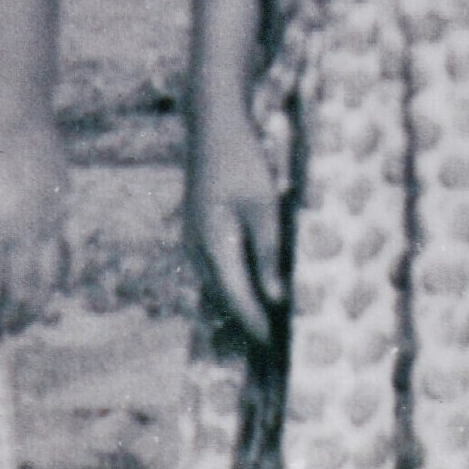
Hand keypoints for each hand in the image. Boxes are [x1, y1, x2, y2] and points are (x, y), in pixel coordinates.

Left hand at [0, 84, 67, 350]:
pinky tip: (48, 292)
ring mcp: (51, 217)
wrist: (11, 92)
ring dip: (31, 311)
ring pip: (47, 282)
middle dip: (1, 325)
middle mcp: (26, 229)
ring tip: (13, 325)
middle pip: (18, 295)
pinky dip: (60, 281)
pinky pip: (69, 254)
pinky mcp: (65, 203)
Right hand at [188, 96, 282, 342]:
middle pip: (222, 296)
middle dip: (247, 320)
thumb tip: (274, 300)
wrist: (213, 123)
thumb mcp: (264, 207)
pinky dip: (231, 283)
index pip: (236, 297)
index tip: (275, 345)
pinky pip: (213, 268)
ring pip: (215, 283)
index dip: (255, 323)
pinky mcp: (197, 227)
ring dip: (238, 303)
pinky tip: (249, 285)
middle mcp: (196, 246)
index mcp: (213, 243)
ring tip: (265, 320)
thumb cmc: (243, 161)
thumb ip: (268, 255)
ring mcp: (192, 237)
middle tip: (275, 340)